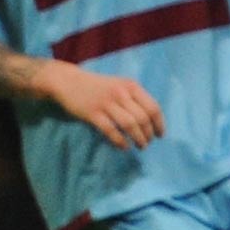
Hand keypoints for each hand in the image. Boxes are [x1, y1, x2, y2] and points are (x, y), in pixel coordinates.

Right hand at [39, 61, 165, 149]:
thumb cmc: (99, 87)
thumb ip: (135, 98)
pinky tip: (124, 147)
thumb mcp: (120, 85)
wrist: (69, 82)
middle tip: (148, 142)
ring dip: (138, 139)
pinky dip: (120, 141)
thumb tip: (152, 120)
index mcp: (131, 86)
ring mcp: (106, 103)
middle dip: (148, 134)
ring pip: (129, 125)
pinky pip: (111, 130)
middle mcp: (121, 93)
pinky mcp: (92, 113)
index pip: (153, 107)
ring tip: (140, 146)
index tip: (160, 135)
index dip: (159, 124)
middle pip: (142, 118)